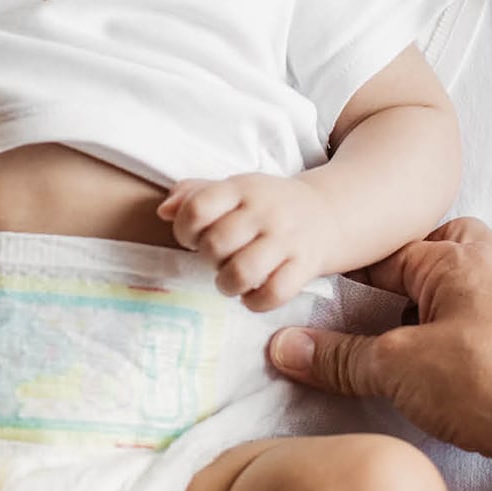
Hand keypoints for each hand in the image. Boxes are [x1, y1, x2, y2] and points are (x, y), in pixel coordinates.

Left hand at [159, 174, 338, 309]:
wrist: (328, 213)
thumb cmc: (267, 205)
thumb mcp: (234, 190)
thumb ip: (195, 194)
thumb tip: (164, 211)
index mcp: (242, 188)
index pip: (197, 207)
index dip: (184, 229)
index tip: (192, 238)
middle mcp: (265, 211)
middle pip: (216, 244)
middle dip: (208, 259)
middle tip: (217, 260)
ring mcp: (287, 239)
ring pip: (243, 272)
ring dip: (227, 284)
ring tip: (229, 281)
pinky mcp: (305, 266)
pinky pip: (274, 294)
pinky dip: (256, 302)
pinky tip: (253, 295)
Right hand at [266, 217, 491, 461]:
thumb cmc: (478, 387)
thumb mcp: (393, 368)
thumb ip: (339, 355)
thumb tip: (283, 344)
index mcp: (462, 262)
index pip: (396, 254)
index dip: (362, 274)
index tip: (337, 294)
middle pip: (467, 239)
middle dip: (436, 256)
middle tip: (405, 295)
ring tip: (487, 295)